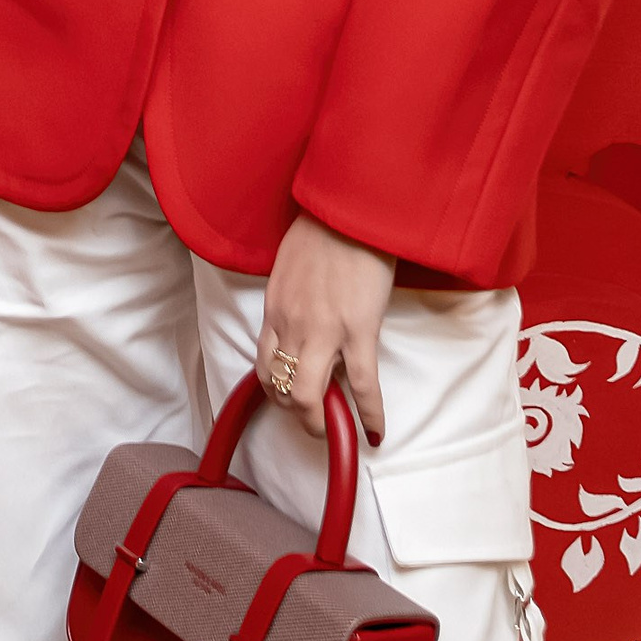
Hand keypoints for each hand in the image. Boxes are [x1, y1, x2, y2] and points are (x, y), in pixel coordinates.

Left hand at [257, 211, 395, 446]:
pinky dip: (369, 414)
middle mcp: (292, 325)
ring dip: (320, 422)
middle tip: (314, 422)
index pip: (265, 364)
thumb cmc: (324, 228)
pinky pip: (361, 386)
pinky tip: (375, 432)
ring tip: (335, 430)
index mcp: (276, 308)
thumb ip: (292, 296)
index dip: (276, 390)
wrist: (350, 207)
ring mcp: (324, 331)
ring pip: (310, 396)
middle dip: (297, 415)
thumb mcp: (292, 265)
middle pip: (283, 389)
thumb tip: (303, 317)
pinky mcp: (358, 330)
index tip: (290, 397)